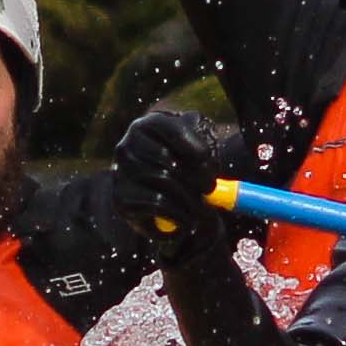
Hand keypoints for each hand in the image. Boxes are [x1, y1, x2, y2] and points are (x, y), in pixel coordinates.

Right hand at [112, 105, 234, 262]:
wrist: (154, 200)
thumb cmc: (180, 168)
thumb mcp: (195, 150)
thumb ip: (205, 144)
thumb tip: (223, 156)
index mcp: (147, 126)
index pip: (171, 129)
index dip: (193, 145)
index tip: (207, 160)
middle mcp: (128, 145)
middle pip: (167, 159)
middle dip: (196, 176)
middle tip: (211, 188)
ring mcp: (121, 172)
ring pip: (163, 181)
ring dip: (190, 199)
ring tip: (202, 209)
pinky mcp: (121, 197)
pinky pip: (156, 203)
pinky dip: (178, 214)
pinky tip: (188, 220)